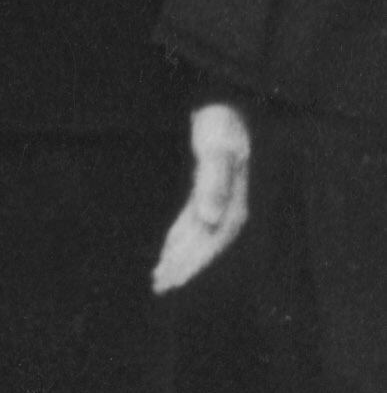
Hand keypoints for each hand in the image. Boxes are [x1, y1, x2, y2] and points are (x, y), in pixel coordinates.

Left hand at [155, 101, 252, 294]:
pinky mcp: (208, 194)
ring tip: (160, 277)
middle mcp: (229, 207)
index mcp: (232, 203)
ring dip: (180, 257)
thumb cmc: (221, 126)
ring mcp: (220, 202)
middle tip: (159, 285)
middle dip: (183, 266)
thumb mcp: (216, 152)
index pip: (211, 241)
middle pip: (205, 245)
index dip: (193, 261)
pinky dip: (180, 239)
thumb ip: (214, 184)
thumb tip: (210, 220)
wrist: (225, 108)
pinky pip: (194, 224)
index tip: (172, 277)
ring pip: (198, 238)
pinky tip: (168, 250)